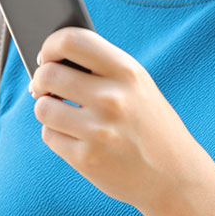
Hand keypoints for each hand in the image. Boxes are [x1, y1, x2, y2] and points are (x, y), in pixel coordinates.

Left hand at [29, 27, 199, 212]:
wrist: (174, 174)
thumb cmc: (146, 119)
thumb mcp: (135, 82)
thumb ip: (99, 64)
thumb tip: (48, 57)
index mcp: (125, 70)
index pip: (71, 40)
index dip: (51, 44)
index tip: (47, 54)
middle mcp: (112, 98)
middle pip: (48, 74)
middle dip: (41, 79)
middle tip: (45, 85)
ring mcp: (98, 131)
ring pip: (43, 107)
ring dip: (46, 107)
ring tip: (60, 109)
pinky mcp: (87, 160)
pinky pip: (49, 135)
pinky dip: (55, 133)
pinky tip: (72, 133)